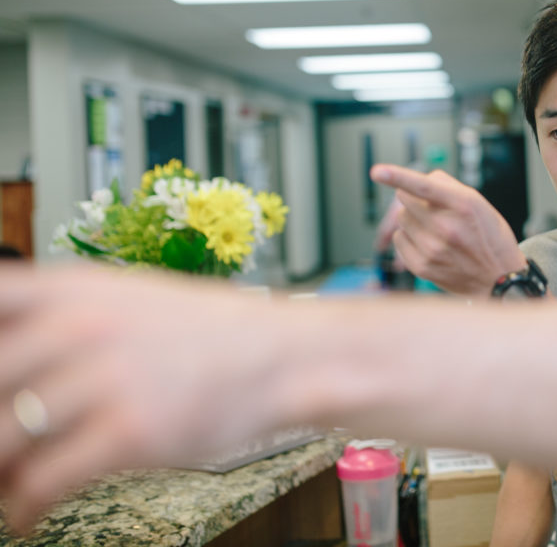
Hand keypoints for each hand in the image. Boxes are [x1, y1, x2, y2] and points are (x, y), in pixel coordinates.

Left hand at [0, 265, 284, 532]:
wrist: (282, 356)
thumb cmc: (206, 333)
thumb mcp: (125, 299)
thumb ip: (56, 318)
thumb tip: (6, 363)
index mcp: (71, 288)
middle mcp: (79, 327)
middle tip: (0, 448)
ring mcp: (104, 379)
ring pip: (3, 438)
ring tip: (7, 484)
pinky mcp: (128, 432)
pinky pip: (43, 480)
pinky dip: (24, 506)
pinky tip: (28, 512)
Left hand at [369, 164, 526, 295]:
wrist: (498, 279)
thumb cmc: (490, 237)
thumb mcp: (480, 204)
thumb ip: (448, 186)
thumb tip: (416, 179)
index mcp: (463, 205)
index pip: (424, 186)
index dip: (397, 176)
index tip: (377, 172)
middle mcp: (446, 227)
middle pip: (405, 198)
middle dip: (415, 199)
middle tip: (434, 210)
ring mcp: (433, 249)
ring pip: (401, 219)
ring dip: (413, 219)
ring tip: (435, 229)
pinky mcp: (422, 267)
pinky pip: (399, 239)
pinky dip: (409, 238)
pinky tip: (429, 243)